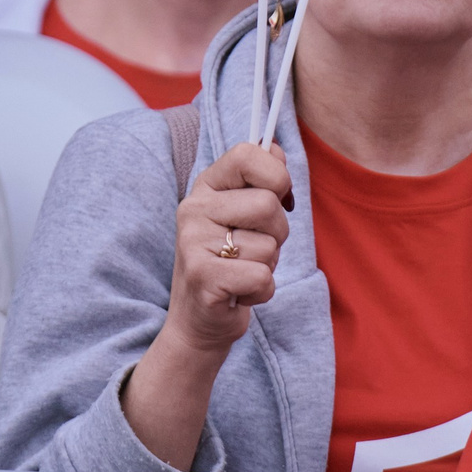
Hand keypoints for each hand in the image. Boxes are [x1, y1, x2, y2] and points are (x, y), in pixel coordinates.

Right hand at [161, 141, 293, 358]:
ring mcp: (193, 243)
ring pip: (268, 245)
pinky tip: (239, 294)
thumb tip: (278, 149)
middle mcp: (194, 209)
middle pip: (268, 204)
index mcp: (206, 187)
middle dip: (277, 234)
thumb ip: (263, 180)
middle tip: (254, 250)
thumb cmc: (231, 262)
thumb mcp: (245, 215)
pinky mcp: (202, 278)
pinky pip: (262, 276)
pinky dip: (262, 291)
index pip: (247, 154)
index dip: (276, 175)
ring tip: (242, 272)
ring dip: (267, 265)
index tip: (277, 197)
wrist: (198, 321)